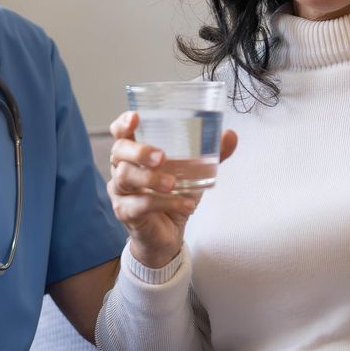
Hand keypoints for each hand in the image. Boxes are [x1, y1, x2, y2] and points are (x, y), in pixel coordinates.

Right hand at [107, 111, 238, 268]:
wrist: (167, 233)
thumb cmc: (173, 194)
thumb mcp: (193, 171)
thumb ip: (211, 153)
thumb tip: (230, 135)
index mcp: (133, 152)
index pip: (120, 133)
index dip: (123, 123)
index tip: (136, 117)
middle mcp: (121, 168)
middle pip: (119, 152)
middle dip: (139, 151)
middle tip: (161, 157)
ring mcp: (120, 192)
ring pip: (127, 178)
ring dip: (151, 179)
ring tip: (173, 184)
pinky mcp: (126, 213)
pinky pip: (141, 205)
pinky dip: (165, 203)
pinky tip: (185, 205)